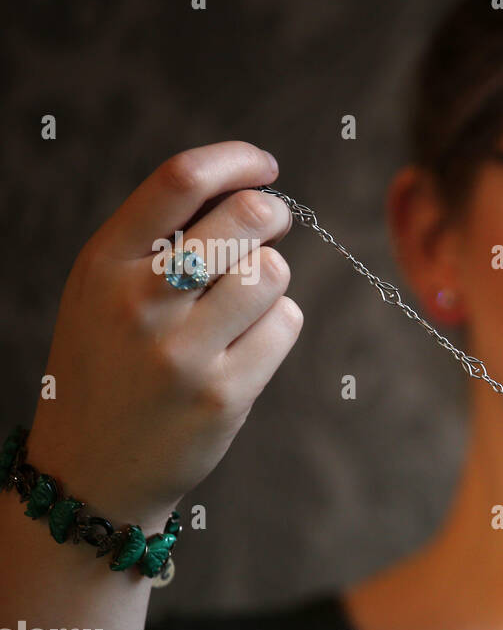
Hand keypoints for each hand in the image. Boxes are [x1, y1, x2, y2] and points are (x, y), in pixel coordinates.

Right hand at [25, 141, 299, 531]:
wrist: (91, 468)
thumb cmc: (111, 362)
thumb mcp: (105, 291)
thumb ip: (161, 239)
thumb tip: (251, 189)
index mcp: (103, 263)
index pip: (179, 181)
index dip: (236, 161)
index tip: (265, 166)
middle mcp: (138, 302)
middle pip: (245, 219)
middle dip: (271, 215)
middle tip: (270, 228)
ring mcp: (181, 352)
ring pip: (272, 272)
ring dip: (271, 278)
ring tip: (243, 303)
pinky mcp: (222, 395)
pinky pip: (285, 325)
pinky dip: (278, 325)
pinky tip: (247, 346)